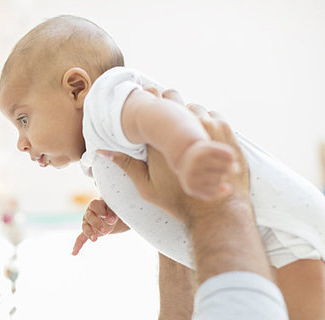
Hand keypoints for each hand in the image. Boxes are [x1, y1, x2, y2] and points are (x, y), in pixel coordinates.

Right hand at [72, 199, 129, 255]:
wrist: (111, 216)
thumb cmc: (112, 210)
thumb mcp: (114, 209)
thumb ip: (112, 213)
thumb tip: (110, 220)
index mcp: (95, 205)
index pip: (94, 206)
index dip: (100, 211)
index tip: (107, 216)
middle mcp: (89, 213)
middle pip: (89, 217)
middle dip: (96, 223)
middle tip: (104, 230)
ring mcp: (87, 223)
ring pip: (85, 227)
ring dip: (89, 233)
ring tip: (94, 240)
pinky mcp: (87, 232)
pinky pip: (81, 239)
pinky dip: (78, 245)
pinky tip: (74, 253)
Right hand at [96, 92, 248, 223]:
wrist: (216, 212)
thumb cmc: (178, 202)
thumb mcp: (146, 187)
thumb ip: (125, 165)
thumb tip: (102, 151)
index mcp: (162, 138)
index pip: (156, 101)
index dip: (152, 99)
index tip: (150, 100)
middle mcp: (186, 127)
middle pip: (175, 98)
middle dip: (171, 103)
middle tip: (168, 117)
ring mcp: (208, 128)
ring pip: (196, 108)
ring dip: (191, 115)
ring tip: (187, 131)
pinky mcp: (226, 133)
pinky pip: (214, 117)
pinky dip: (209, 123)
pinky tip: (204, 138)